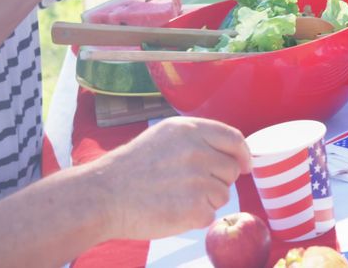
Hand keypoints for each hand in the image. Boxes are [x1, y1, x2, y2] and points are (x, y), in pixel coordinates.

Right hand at [92, 117, 251, 240]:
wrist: (102, 195)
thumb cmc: (132, 168)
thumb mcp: (164, 137)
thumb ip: (198, 139)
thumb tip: (233, 152)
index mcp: (189, 130)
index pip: (234, 139)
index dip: (242, 154)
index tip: (245, 165)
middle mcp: (196, 151)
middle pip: (231, 170)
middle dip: (218, 179)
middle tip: (189, 185)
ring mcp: (197, 180)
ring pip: (223, 194)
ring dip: (206, 200)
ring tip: (176, 196)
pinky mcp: (195, 209)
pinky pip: (211, 215)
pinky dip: (195, 217)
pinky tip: (173, 210)